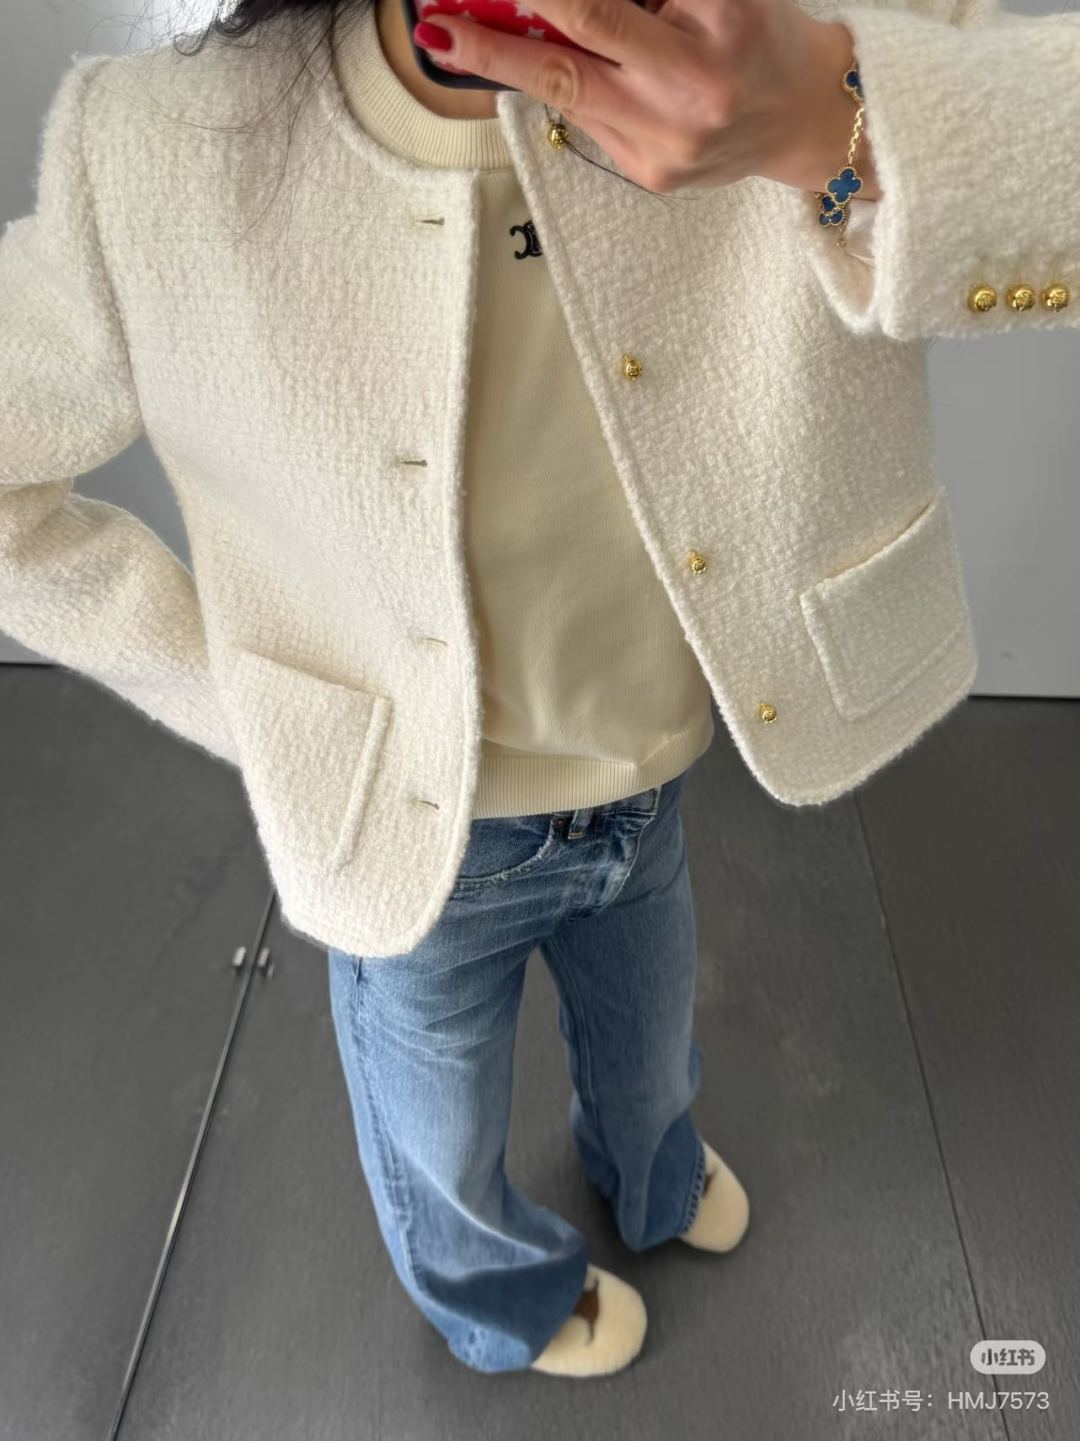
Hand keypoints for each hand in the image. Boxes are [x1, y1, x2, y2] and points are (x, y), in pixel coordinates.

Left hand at [414, 0, 877, 197]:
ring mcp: (669, 138)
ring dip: (500, 60)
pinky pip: (588, 121)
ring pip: (568, 90)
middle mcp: (693, 83)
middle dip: (501, 27)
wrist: (808, 118)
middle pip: (580, 40)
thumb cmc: (759, 37)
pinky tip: (528, 64)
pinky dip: (557, 84)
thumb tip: (552, 1)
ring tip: (450, 37)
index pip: (612, 0)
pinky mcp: (652, 172)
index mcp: (722, 19)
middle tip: (440, 14)